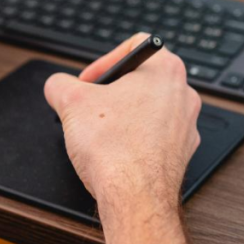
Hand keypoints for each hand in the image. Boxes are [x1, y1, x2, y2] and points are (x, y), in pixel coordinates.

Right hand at [44, 34, 201, 243]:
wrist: (134, 197)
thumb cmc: (115, 149)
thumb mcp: (71, 102)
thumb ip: (61, 84)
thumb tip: (57, 86)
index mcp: (166, 69)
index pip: (135, 46)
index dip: (104, 61)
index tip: (88, 82)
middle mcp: (184, 94)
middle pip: (141, 79)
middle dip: (111, 92)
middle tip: (90, 107)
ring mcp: (186, 126)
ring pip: (149, 109)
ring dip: (123, 116)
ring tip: (100, 132)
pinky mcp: (182, 153)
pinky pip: (154, 137)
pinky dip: (135, 140)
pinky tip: (115, 152)